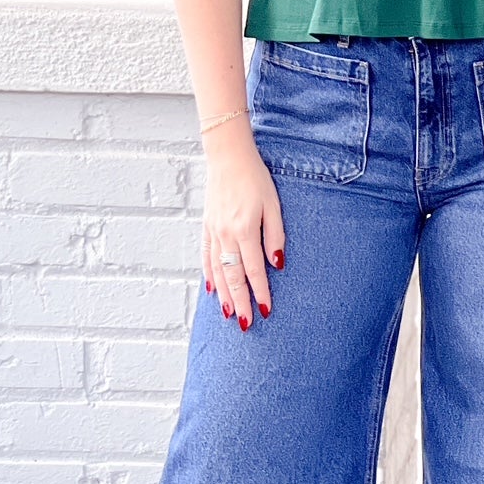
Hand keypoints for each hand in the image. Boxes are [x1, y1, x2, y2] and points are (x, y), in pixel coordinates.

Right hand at [200, 117, 284, 329]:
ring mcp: (213, 232)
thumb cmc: (256, 179)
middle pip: (233, 277)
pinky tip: (212, 289)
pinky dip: (208, 275)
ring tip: (230, 315)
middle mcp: (226, 235)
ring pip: (217, 271)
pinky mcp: (206, 227)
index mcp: (245, 230)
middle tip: (246, 325)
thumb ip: (275, 235)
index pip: (254, 270)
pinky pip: (206, 257)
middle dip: (240, 302)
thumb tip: (277, 264)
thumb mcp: (274, 205)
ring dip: (224, 295)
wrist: (228, 158)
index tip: (266, 311)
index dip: (260, 292)